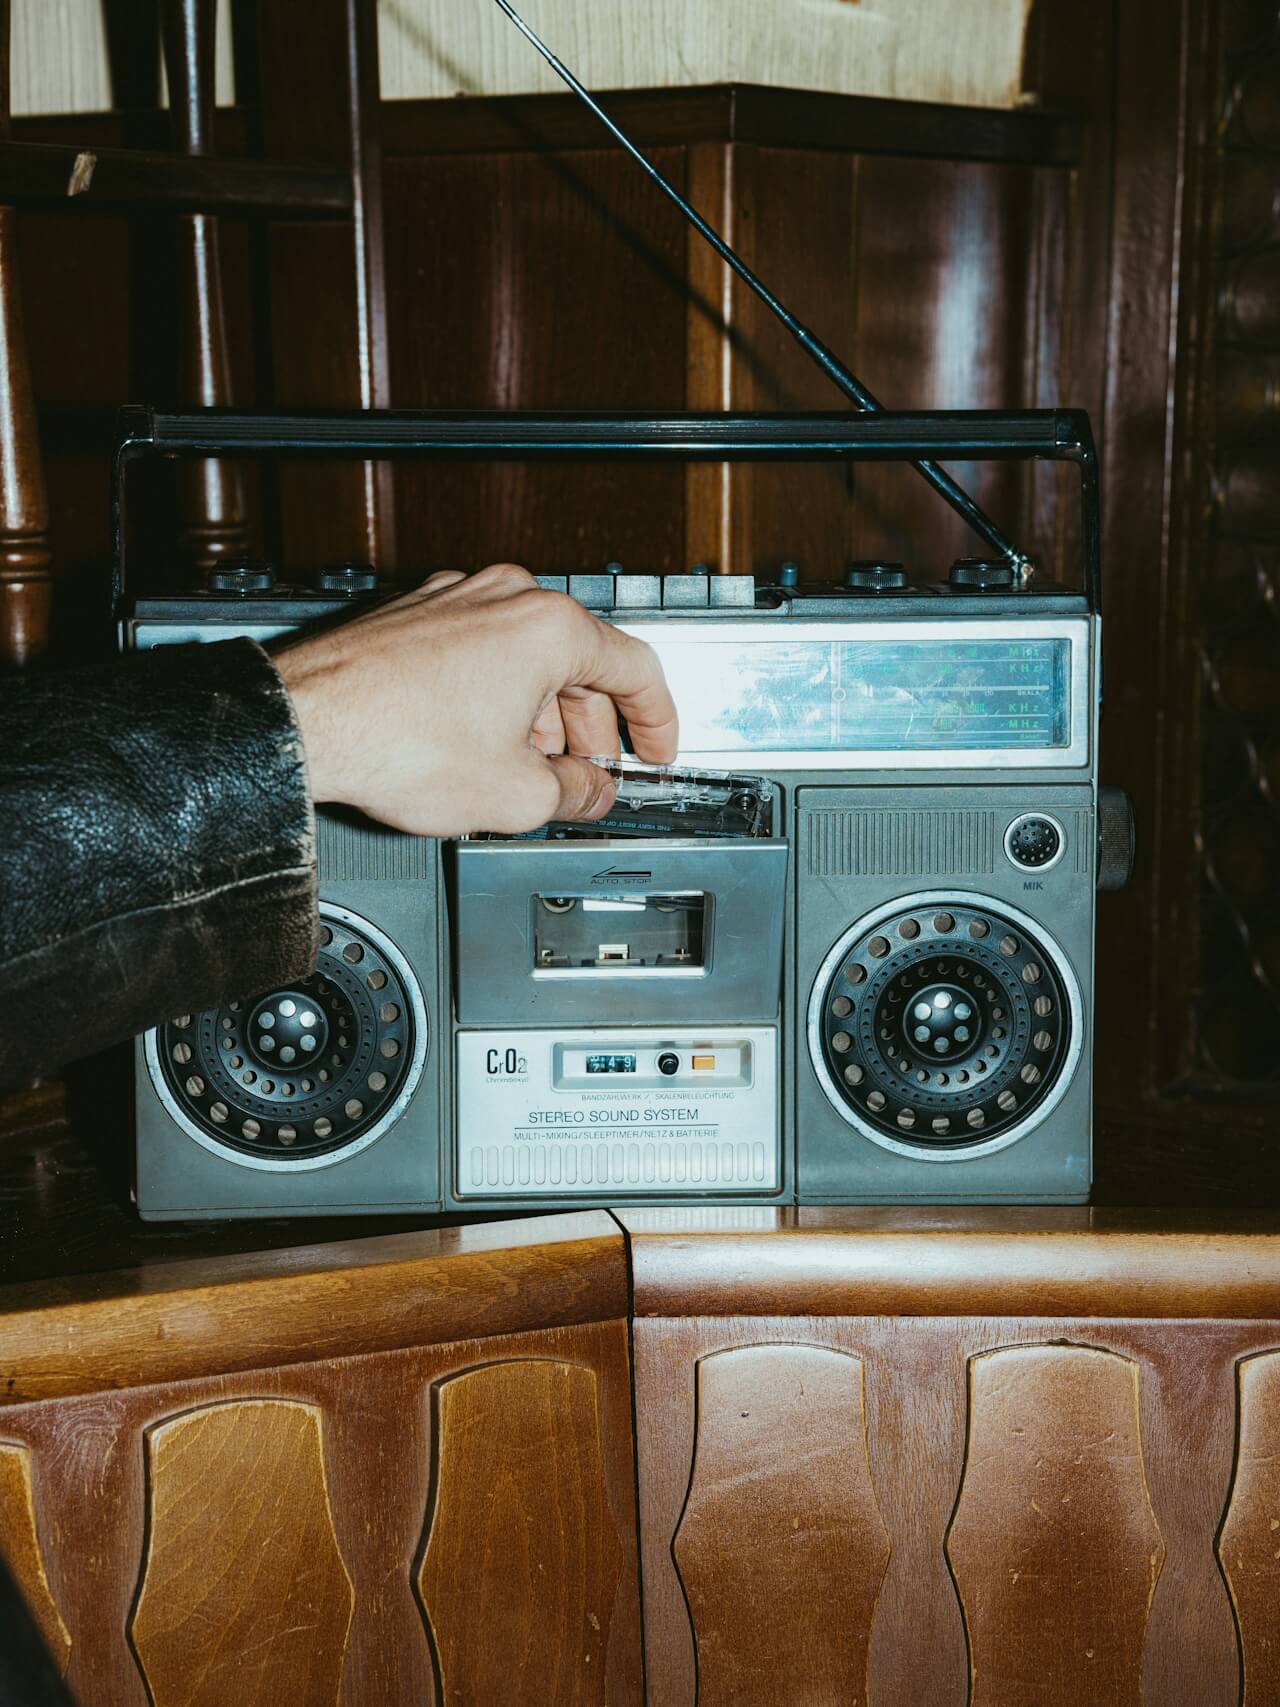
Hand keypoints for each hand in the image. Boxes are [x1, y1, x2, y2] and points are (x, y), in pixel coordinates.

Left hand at [273, 564, 678, 835]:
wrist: (304, 725)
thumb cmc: (396, 741)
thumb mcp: (516, 793)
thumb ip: (575, 793)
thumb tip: (589, 793)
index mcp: (548, 627)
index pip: (637, 669)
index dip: (659, 722)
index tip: (657, 750)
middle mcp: (505, 597)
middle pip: (579, 661)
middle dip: (591, 727)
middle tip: (591, 774)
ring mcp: (455, 599)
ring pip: (525, 657)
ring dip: (540, 714)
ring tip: (530, 769)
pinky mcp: (413, 616)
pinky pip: (479, 653)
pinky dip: (495, 695)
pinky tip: (481, 741)